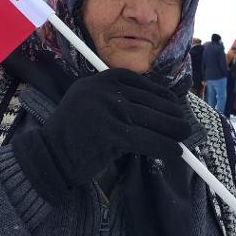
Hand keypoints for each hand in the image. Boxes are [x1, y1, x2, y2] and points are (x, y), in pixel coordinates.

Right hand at [13, 68, 190, 203]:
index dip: (161, 94)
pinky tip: (175, 151)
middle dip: (170, 114)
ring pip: (151, 120)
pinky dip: (164, 146)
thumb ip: (117, 98)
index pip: (140, 83)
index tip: (173, 104)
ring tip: (184, 136)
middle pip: (149, 101)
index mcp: (102, 79)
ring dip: (173, 129)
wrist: (51, 155)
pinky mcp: (111, 132)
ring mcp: (108, 109)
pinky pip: (146, 140)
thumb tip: (159, 106)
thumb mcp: (92, 102)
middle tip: (184, 125)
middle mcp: (106, 90)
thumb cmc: (75, 133)